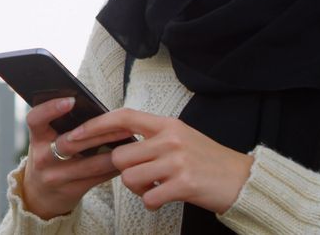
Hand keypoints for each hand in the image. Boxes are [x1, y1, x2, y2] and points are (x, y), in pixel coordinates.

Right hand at [20, 98, 135, 219]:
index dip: (50, 108)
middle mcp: (42, 158)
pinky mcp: (71, 191)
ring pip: (89, 164)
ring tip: (130, 140)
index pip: (35, 119)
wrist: (40, 196)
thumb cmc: (49, 157)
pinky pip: (97, 178)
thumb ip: (62, 126)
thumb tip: (97, 109)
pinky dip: (113, 167)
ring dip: (113, 152)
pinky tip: (126, 158)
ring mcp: (56, 177)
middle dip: (98, 132)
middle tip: (121, 123)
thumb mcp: (46, 141)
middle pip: (69, 143)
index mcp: (37, 138)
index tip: (71, 100)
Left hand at [60, 108, 253, 213]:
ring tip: (156, 187)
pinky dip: (152, 202)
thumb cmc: (208, 160)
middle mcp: (170, 139)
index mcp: (167, 124)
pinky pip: (148, 197)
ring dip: (138, 188)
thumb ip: (153, 137)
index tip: (76, 135)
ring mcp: (177, 161)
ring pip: (130, 178)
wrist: (244, 180)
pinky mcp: (184, 184)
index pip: (123, 117)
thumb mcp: (181, 138)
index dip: (96, 125)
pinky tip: (164, 198)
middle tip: (143, 176)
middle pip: (121, 155)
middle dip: (125, 171)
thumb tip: (119, 141)